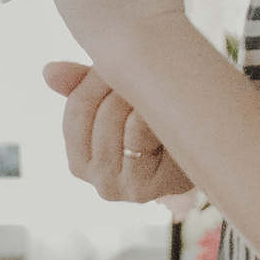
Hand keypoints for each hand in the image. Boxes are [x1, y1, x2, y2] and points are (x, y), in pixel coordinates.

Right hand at [45, 61, 196, 206]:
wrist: (212, 151)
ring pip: (113, 121)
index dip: (95, 82)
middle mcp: (94, 179)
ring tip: (157, 97)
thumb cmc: (162, 124)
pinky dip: (151, 118)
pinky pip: (136, 135)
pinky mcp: (141, 189)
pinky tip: (167, 119)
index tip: (122, 70)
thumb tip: (47, 71)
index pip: (75, 110)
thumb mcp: (119, 99)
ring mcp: (117, 187)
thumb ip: (81, 86)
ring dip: (137, 98)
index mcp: (80, 160)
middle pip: (92, 113)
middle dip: (118, 86)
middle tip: (146, 79)